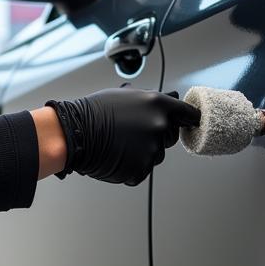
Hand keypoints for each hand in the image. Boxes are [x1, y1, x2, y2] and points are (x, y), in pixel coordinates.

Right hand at [45, 88, 200, 185]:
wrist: (75, 132)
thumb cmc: (96, 112)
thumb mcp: (127, 95)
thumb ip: (153, 98)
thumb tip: (171, 95)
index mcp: (158, 104)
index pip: (189, 114)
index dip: (188, 119)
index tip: (189, 122)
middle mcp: (159, 126)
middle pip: (171, 137)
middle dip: (158, 136)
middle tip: (134, 133)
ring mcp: (151, 149)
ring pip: (156, 155)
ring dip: (143, 152)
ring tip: (121, 144)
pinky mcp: (141, 169)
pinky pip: (142, 170)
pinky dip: (131, 167)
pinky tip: (116, 156)